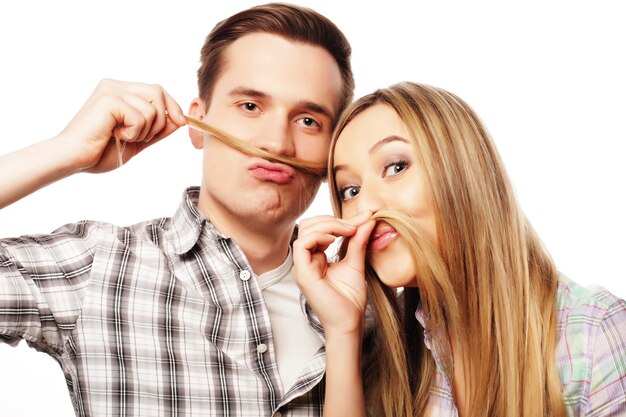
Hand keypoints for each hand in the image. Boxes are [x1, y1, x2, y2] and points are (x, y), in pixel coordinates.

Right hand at [57, 79, 186, 173]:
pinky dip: (134, 132)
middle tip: (141, 137)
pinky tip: (115, 135)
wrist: (74, 159)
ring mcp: (111, 90)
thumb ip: (157, 130)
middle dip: (160, 121)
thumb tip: (180, 120)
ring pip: (152, 108)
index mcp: (121, 92)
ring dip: (144, 131)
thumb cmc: (99, 151)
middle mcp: (116, 86)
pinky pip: (140, 116)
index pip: (157, 90)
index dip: (173, 106)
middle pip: (158, 92)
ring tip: (123, 137)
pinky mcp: (109, 99)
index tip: (182, 122)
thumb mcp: (138, 140)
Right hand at [292, 211, 374, 336]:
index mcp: (315, 259)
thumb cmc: (350, 300)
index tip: (363, 218)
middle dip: (332, 219)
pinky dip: (318, 236)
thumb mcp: (356, 263)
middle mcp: (306, 261)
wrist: (349, 322)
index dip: (339, 220)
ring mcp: (302, 267)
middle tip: (354, 224)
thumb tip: (367, 220)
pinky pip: (302, 245)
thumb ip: (358, 241)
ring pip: (305, 231)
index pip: (319, 229)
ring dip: (328, 225)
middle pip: (309, 225)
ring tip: (347, 230)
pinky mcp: (303, 273)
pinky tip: (334, 240)